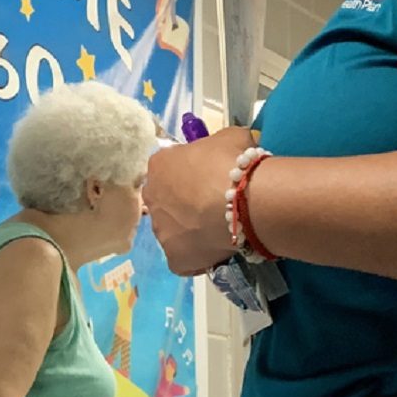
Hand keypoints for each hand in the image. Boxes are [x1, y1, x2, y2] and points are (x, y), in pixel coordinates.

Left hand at [143, 129, 256, 275]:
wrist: (244, 201)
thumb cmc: (234, 163)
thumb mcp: (228, 138)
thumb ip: (215, 146)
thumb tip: (224, 152)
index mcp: (160, 164)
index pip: (168, 168)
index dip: (190, 175)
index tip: (208, 179)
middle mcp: (152, 197)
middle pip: (165, 201)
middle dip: (184, 203)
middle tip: (211, 205)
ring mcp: (160, 231)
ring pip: (172, 231)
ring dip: (189, 230)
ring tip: (218, 229)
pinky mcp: (174, 258)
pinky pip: (184, 258)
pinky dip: (198, 256)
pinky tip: (217, 249)